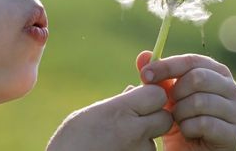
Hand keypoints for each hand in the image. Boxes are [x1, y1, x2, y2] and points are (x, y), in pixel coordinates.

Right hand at [46, 84, 171, 150]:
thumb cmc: (69, 144)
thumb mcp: (87, 116)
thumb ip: (116, 104)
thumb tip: (132, 90)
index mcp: (120, 111)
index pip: (157, 95)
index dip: (150, 96)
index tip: (139, 100)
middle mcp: (135, 132)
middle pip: (165, 118)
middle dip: (154, 119)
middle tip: (133, 123)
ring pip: (154, 141)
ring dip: (142, 142)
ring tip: (115, 145)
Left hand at [137, 51, 235, 150]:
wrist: (187, 150)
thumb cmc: (177, 117)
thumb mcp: (163, 95)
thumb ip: (155, 75)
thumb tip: (144, 55)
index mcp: (215, 72)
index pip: (191, 61)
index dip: (166, 66)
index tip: (145, 76)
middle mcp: (231, 88)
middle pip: (198, 78)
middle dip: (175, 92)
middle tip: (169, 105)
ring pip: (200, 101)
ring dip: (180, 112)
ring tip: (178, 120)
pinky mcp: (233, 134)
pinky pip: (204, 124)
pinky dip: (188, 128)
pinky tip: (187, 132)